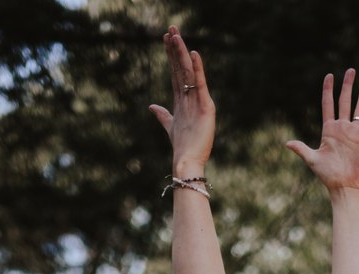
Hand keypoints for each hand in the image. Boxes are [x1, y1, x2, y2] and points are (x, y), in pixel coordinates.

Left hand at [149, 25, 214, 170]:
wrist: (188, 161)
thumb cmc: (182, 146)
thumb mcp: (170, 126)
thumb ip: (163, 114)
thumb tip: (152, 105)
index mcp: (183, 100)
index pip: (175, 72)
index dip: (171, 55)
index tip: (165, 38)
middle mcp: (192, 97)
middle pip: (181, 68)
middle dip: (175, 48)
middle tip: (171, 28)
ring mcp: (199, 101)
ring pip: (188, 72)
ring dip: (182, 53)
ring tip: (176, 35)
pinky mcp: (206, 107)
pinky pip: (200, 84)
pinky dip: (197, 69)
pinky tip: (193, 54)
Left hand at [286, 68, 358, 191]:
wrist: (344, 187)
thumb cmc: (328, 176)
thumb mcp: (313, 160)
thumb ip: (302, 149)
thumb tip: (287, 143)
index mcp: (329, 130)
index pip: (328, 105)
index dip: (328, 90)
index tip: (329, 76)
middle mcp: (342, 128)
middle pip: (344, 102)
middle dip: (347, 86)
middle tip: (350, 71)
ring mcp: (354, 133)